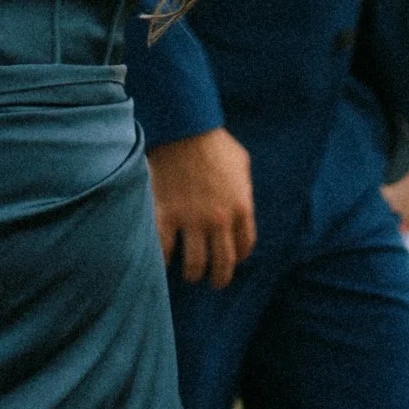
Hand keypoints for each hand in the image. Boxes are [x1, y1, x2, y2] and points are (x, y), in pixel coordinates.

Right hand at [148, 127, 256, 285]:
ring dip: (193, 273)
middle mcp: (220, 220)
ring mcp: (193, 219)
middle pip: (223, 263)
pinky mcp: (168, 215)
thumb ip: (243, 187)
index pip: (245, 246)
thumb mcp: (241, 162)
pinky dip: (163, 260)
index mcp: (241, 207)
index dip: (238, 257)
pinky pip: (165, 249)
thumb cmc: (213, 141)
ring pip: (195, 264)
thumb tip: (240, 200)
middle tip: (214, 282)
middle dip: (219, 278)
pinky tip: (163, 262)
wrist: (184, 127)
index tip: (230, 258)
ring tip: (189, 274)